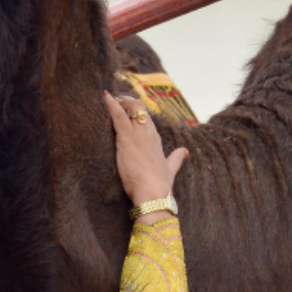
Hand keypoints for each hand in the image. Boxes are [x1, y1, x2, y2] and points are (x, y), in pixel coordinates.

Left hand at [104, 92, 187, 208]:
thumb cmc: (159, 184)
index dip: (136, 111)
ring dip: (120, 102)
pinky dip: (112, 106)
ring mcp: (138, 135)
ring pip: (131, 108)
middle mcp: (149, 133)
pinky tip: (106, 98)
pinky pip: (119, 116)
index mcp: (156, 139)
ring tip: (110, 99)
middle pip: (139, 109)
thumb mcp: (170, 169)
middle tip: (116, 102)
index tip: (127, 108)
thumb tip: (185, 151)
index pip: (146, 118)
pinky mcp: (127, 139)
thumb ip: (176, 158)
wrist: (152, 194)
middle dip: (127, 102)